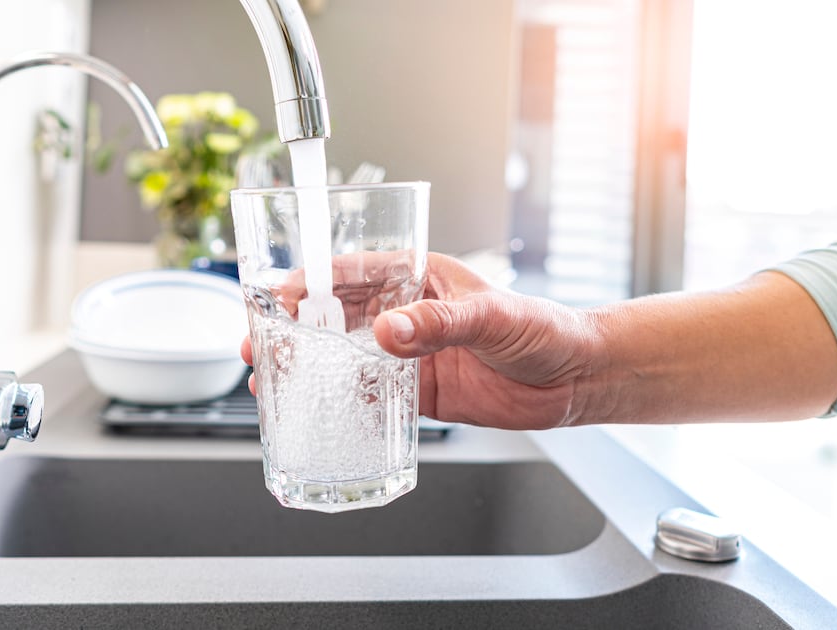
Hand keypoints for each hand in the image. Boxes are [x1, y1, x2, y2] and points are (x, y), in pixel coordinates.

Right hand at [240, 253, 598, 429]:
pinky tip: (318, 412)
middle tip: (259, 343)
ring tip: (272, 379)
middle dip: (294, 329)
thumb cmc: (544, 328)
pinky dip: (344, 404)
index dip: (309, 283)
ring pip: (347, 359)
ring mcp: (413, 355)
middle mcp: (409, 315)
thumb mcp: (490, 316)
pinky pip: (373, 397)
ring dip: (310, 368)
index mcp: (420, 279)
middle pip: (336, 318)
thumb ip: (438, 324)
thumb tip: (388, 331)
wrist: (576, 378)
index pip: (352, 273)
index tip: (276, 296)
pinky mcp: (422, 392)